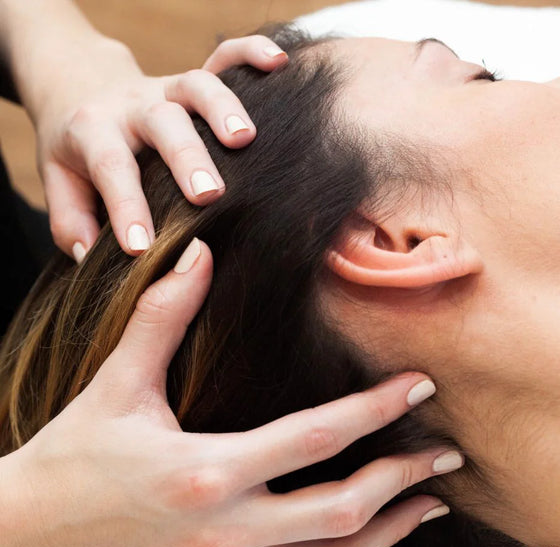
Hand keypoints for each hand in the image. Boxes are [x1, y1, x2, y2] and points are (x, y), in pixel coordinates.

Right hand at [0, 239, 456, 546]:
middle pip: (342, 510)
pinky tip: (374, 531)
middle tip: (448, 452)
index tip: (420, 384)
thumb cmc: (72, 456)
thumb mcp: (115, 383)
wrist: (28, 537)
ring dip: (391, 528)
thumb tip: (198, 253)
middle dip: (404, 479)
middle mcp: (225, 529)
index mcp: (204, 471)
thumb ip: (161, 316)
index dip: (375, 408)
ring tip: (431, 500)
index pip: (315, 438)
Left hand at [32, 35, 287, 260]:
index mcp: (94, 132)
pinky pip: (224, 57)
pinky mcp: (193, 80)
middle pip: (160, 122)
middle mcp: (133, 106)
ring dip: (223, 109)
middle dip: (186, 157)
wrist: (80, 87)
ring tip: (245, 140)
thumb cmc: (77, 151)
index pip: (111, 168)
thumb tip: (95, 257)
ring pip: (196, 86)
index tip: (142, 248)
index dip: (126, 207)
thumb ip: (71, 223)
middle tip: (209, 195)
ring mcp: (167, 88)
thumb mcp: (58, 184)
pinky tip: (277, 63)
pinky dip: (251, 53)